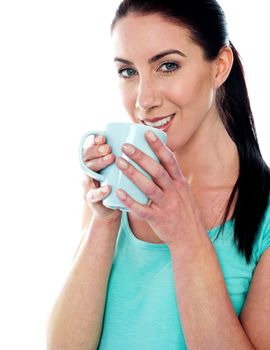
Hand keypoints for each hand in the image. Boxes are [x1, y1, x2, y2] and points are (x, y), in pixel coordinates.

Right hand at [82, 134, 120, 220]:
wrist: (110, 208)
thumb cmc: (117, 183)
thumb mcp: (119, 168)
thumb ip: (127, 155)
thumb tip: (147, 137)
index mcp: (94, 161)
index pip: (90, 147)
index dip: (95, 141)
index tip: (105, 136)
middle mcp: (88, 171)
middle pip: (87, 157)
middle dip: (97, 150)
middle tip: (109, 147)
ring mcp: (88, 185)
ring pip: (89, 173)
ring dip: (99, 163)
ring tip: (111, 158)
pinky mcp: (92, 200)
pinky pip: (93, 195)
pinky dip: (100, 192)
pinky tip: (108, 188)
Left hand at [115, 131, 204, 246]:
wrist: (190, 237)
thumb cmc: (183, 211)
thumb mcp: (183, 191)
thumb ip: (173, 177)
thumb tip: (163, 159)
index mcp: (179, 182)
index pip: (169, 160)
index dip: (158, 146)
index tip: (146, 133)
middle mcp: (174, 191)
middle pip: (157, 170)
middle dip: (141, 157)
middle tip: (125, 147)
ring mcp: (166, 205)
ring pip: (149, 187)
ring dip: (133, 174)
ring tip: (119, 163)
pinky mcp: (158, 219)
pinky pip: (142, 209)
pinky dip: (130, 200)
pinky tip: (119, 192)